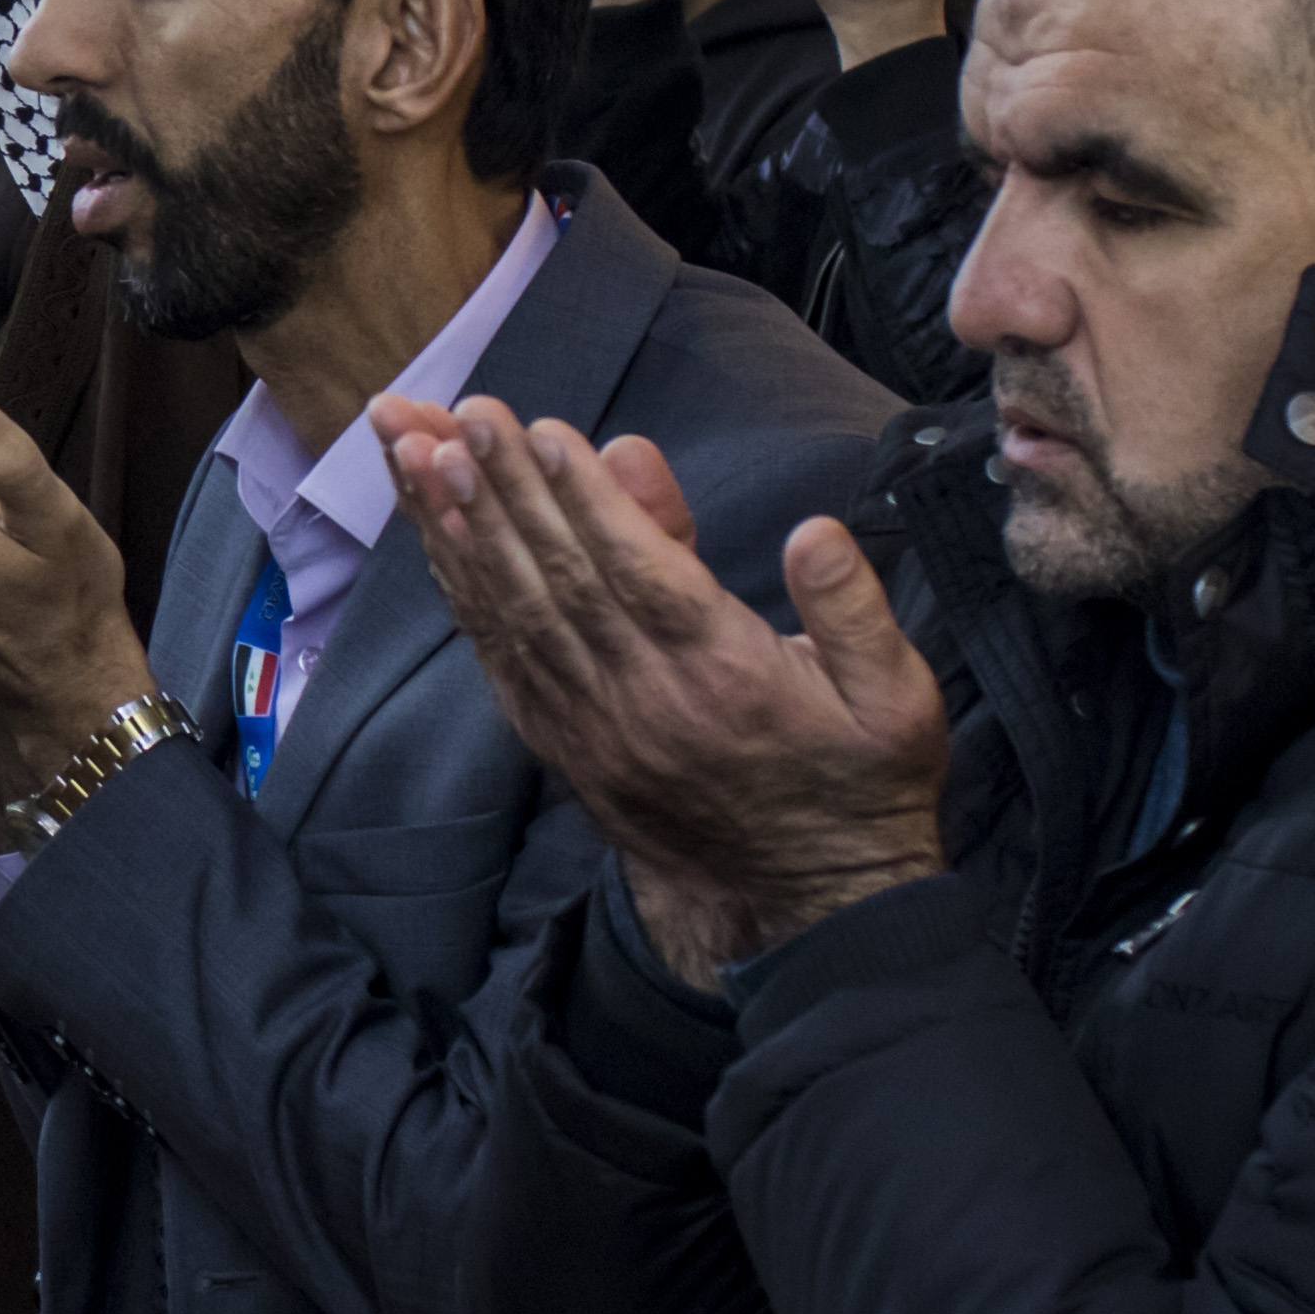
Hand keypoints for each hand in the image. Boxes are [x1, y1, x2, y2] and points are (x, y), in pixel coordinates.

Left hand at [372, 390, 948, 984]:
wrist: (805, 901)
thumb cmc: (859, 782)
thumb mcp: (898, 699)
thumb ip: (856, 610)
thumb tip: (814, 532)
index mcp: (728, 677)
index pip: (641, 575)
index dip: (586, 501)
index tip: (541, 431)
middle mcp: (644, 698)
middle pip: (559, 578)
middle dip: (505, 488)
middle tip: (458, 412)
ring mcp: (592, 723)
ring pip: (513, 609)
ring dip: (460, 524)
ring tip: (417, 447)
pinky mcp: (561, 740)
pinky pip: (498, 653)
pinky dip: (460, 585)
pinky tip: (430, 528)